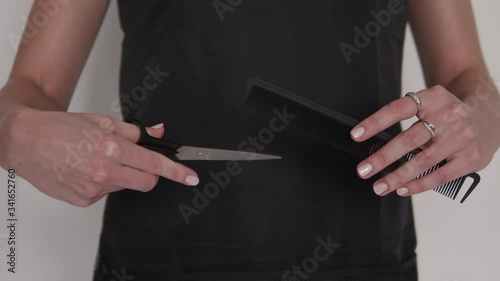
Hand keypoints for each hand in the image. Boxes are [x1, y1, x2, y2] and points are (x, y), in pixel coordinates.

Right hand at [0, 107, 198, 206]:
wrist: (25, 141)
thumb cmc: (60, 128)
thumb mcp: (102, 121)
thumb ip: (134, 131)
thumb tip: (157, 133)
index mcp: (111, 149)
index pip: (153, 165)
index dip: (176, 171)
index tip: (191, 177)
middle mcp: (103, 172)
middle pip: (146, 182)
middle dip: (148, 173)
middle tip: (135, 159)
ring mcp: (93, 189)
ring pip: (124, 185)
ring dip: (121, 174)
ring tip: (97, 159)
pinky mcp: (83, 200)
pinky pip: (106, 192)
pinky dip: (104, 181)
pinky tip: (86, 169)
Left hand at [350, 85, 499, 196]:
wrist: (490, 114)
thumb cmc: (451, 112)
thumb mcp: (432, 103)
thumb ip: (409, 117)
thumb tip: (375, 142)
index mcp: (434, 98)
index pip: (399, 109)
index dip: (375, 122)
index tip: (356, 135)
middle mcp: (449, 116)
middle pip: (409, 139)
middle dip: (382, 157)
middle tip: (363, 169)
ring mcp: (461, 138)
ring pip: (422, 161)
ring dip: (397, 177)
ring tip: (378, 186)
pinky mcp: (470, 158)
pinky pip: (440, 176)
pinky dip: (418, 185)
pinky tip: (402, 189)